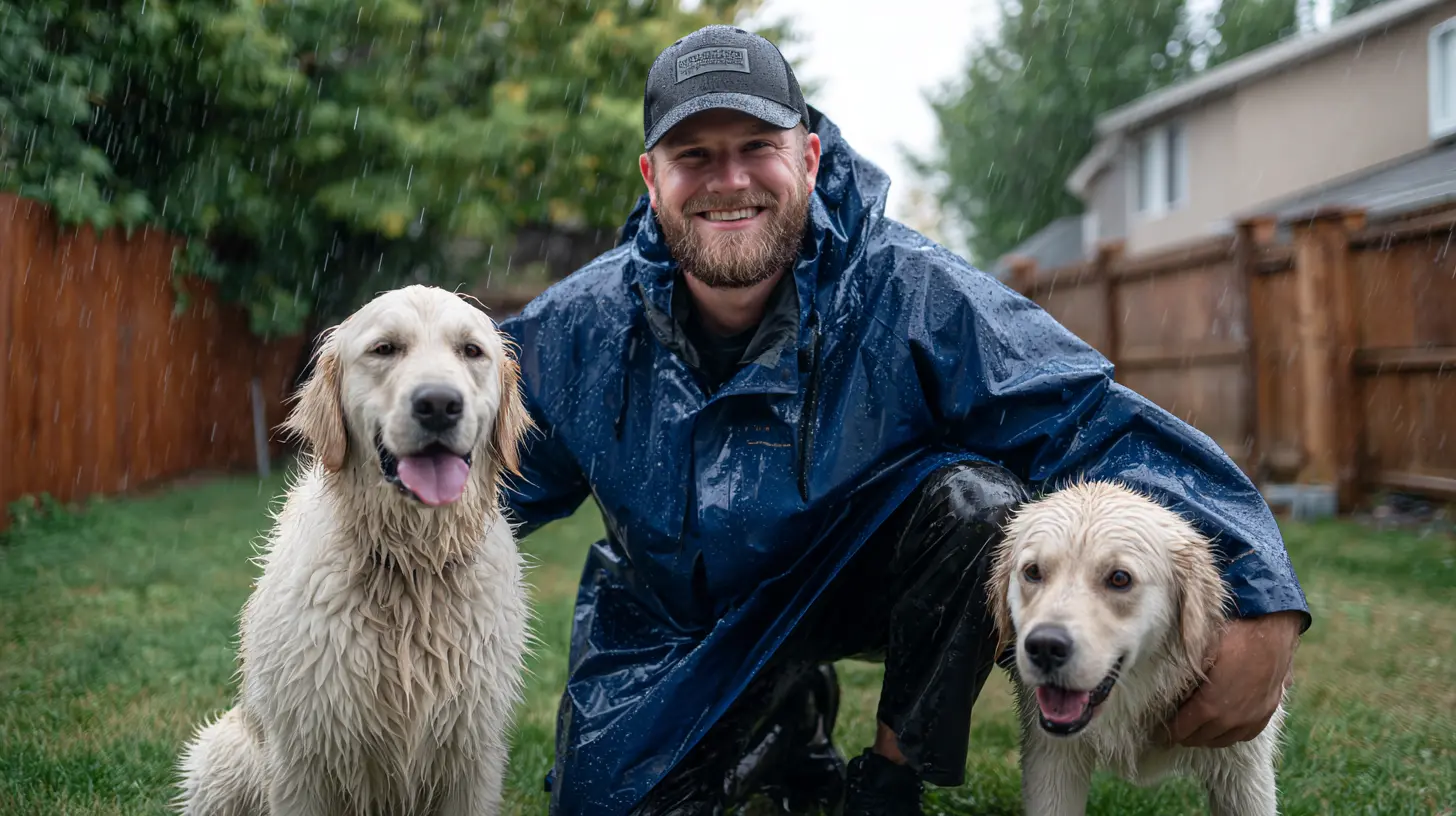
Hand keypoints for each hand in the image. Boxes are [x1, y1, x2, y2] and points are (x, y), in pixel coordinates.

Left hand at [1166, 610, 1302, 747]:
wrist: (1271, 631)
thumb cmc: (1229, 638)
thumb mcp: (1198, 655)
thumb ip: (1183, 676)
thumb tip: (1162, 684)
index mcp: (1209, 706)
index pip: (1182, 730)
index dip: (1168, 733)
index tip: (1159, 733)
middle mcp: (1231, 719)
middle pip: (1201, 738)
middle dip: (1186, 736)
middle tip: (1174, 732)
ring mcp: (1251, 718)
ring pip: (1224, 740)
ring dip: (1207, 738)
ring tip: (1195, 731)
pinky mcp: (1267, 713)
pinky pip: (1246, 735)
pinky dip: (1231, 735)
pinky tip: (1223, 729)